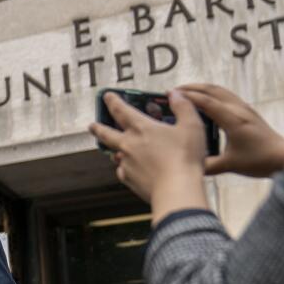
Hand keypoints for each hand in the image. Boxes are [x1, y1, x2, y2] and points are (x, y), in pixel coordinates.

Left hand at [89, 90, 209, 220]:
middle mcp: (128, 144)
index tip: (106, 96)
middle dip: (98, 128)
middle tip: (92, 126)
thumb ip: (183, 106)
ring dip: (114, 150)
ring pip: (115, 154)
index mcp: (141, 128)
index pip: (121, 110)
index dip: (113, 101)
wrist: (177, 188)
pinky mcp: (129, 179)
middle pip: (106, 134)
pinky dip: (126, 169)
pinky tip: (131, 170)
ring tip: (115, 151)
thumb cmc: (185, 157)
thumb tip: (175, 94)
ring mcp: (126, 163)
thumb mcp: (191, 125)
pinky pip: (123, 171)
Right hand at [178, 84, 283, 176]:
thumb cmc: (259, 161)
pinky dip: (210, 94)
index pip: (207, 102)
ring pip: (219, 90)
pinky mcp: (247, 111)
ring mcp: (244, 108)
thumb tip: (186, 165)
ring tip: (185, 92)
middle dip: (191, 87)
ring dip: (201, 88)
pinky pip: (225, 96)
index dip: (188, 97)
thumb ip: (206, 165)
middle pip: (212, 90)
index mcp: (233, 120)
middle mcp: (239, 110)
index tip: (171, 95)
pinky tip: (203, 100)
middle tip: (173, 91)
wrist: (283, 157)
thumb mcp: (229, 165)